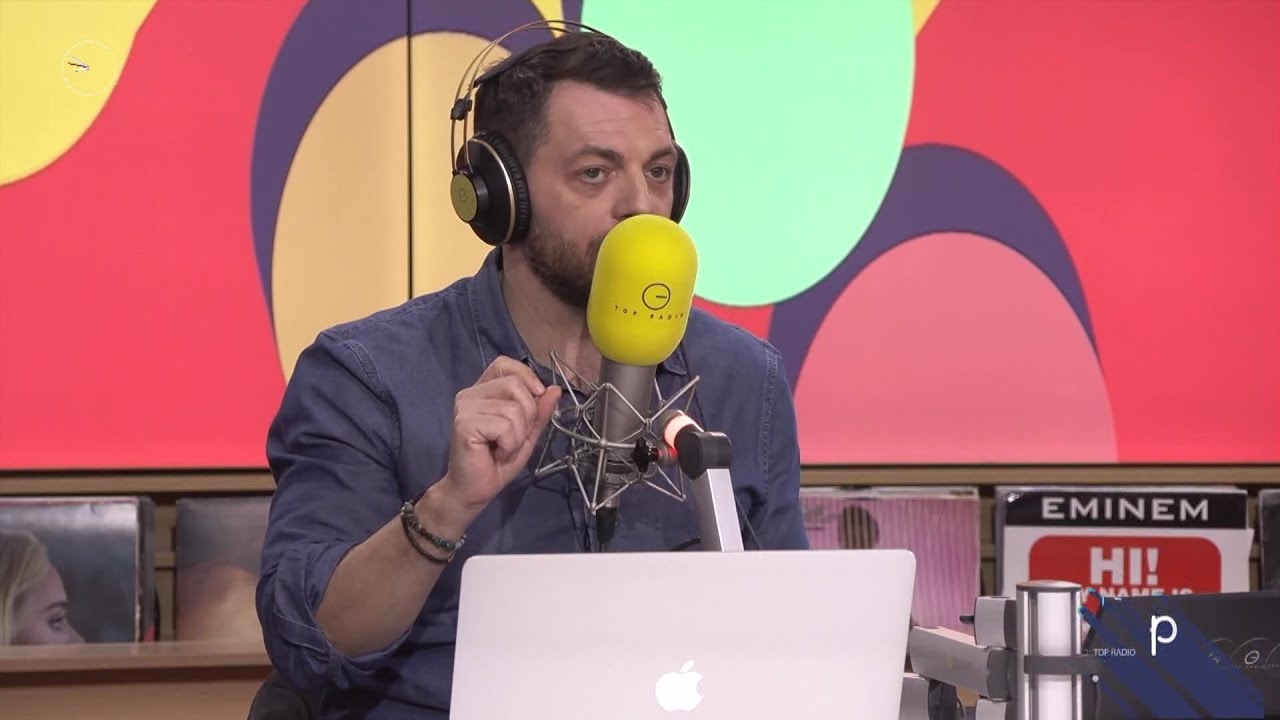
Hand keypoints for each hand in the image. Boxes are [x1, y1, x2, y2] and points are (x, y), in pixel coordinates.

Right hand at [438, 356, 560, 513]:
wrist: (475, 490)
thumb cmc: (497, 462)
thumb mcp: (526, 433)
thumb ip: (539, 411)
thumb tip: (555, 389)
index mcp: (483, 391)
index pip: (504, 364)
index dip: (525, 376)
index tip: (537, 395)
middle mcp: (470, 394)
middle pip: (515, 385)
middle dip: (528, 415)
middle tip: (515, 437)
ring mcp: (465, 407)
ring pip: (513, 409)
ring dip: (518, 435)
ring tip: (504, 448)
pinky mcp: (464, 424)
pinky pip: (504, 426)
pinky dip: (509, 444)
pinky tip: (497, 453)